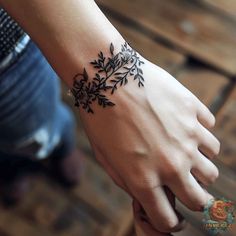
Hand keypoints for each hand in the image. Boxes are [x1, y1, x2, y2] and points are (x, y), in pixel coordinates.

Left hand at [79, 54, 219, 232]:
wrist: (109, 78)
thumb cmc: (101, 119)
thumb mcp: (106, 157)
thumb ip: (129, 182)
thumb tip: (148, 195)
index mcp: (144, 179)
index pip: (168, 219)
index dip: (169, 221)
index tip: (169, 214)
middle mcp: (171, 164)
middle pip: (200, 200)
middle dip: (194, 200)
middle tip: (186, 188)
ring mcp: (187, 138)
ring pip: (211, 169)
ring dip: (199, 167)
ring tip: (184, 154)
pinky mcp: (194, 113)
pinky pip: (209, 134)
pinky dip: (200, 136)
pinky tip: (184, 127)